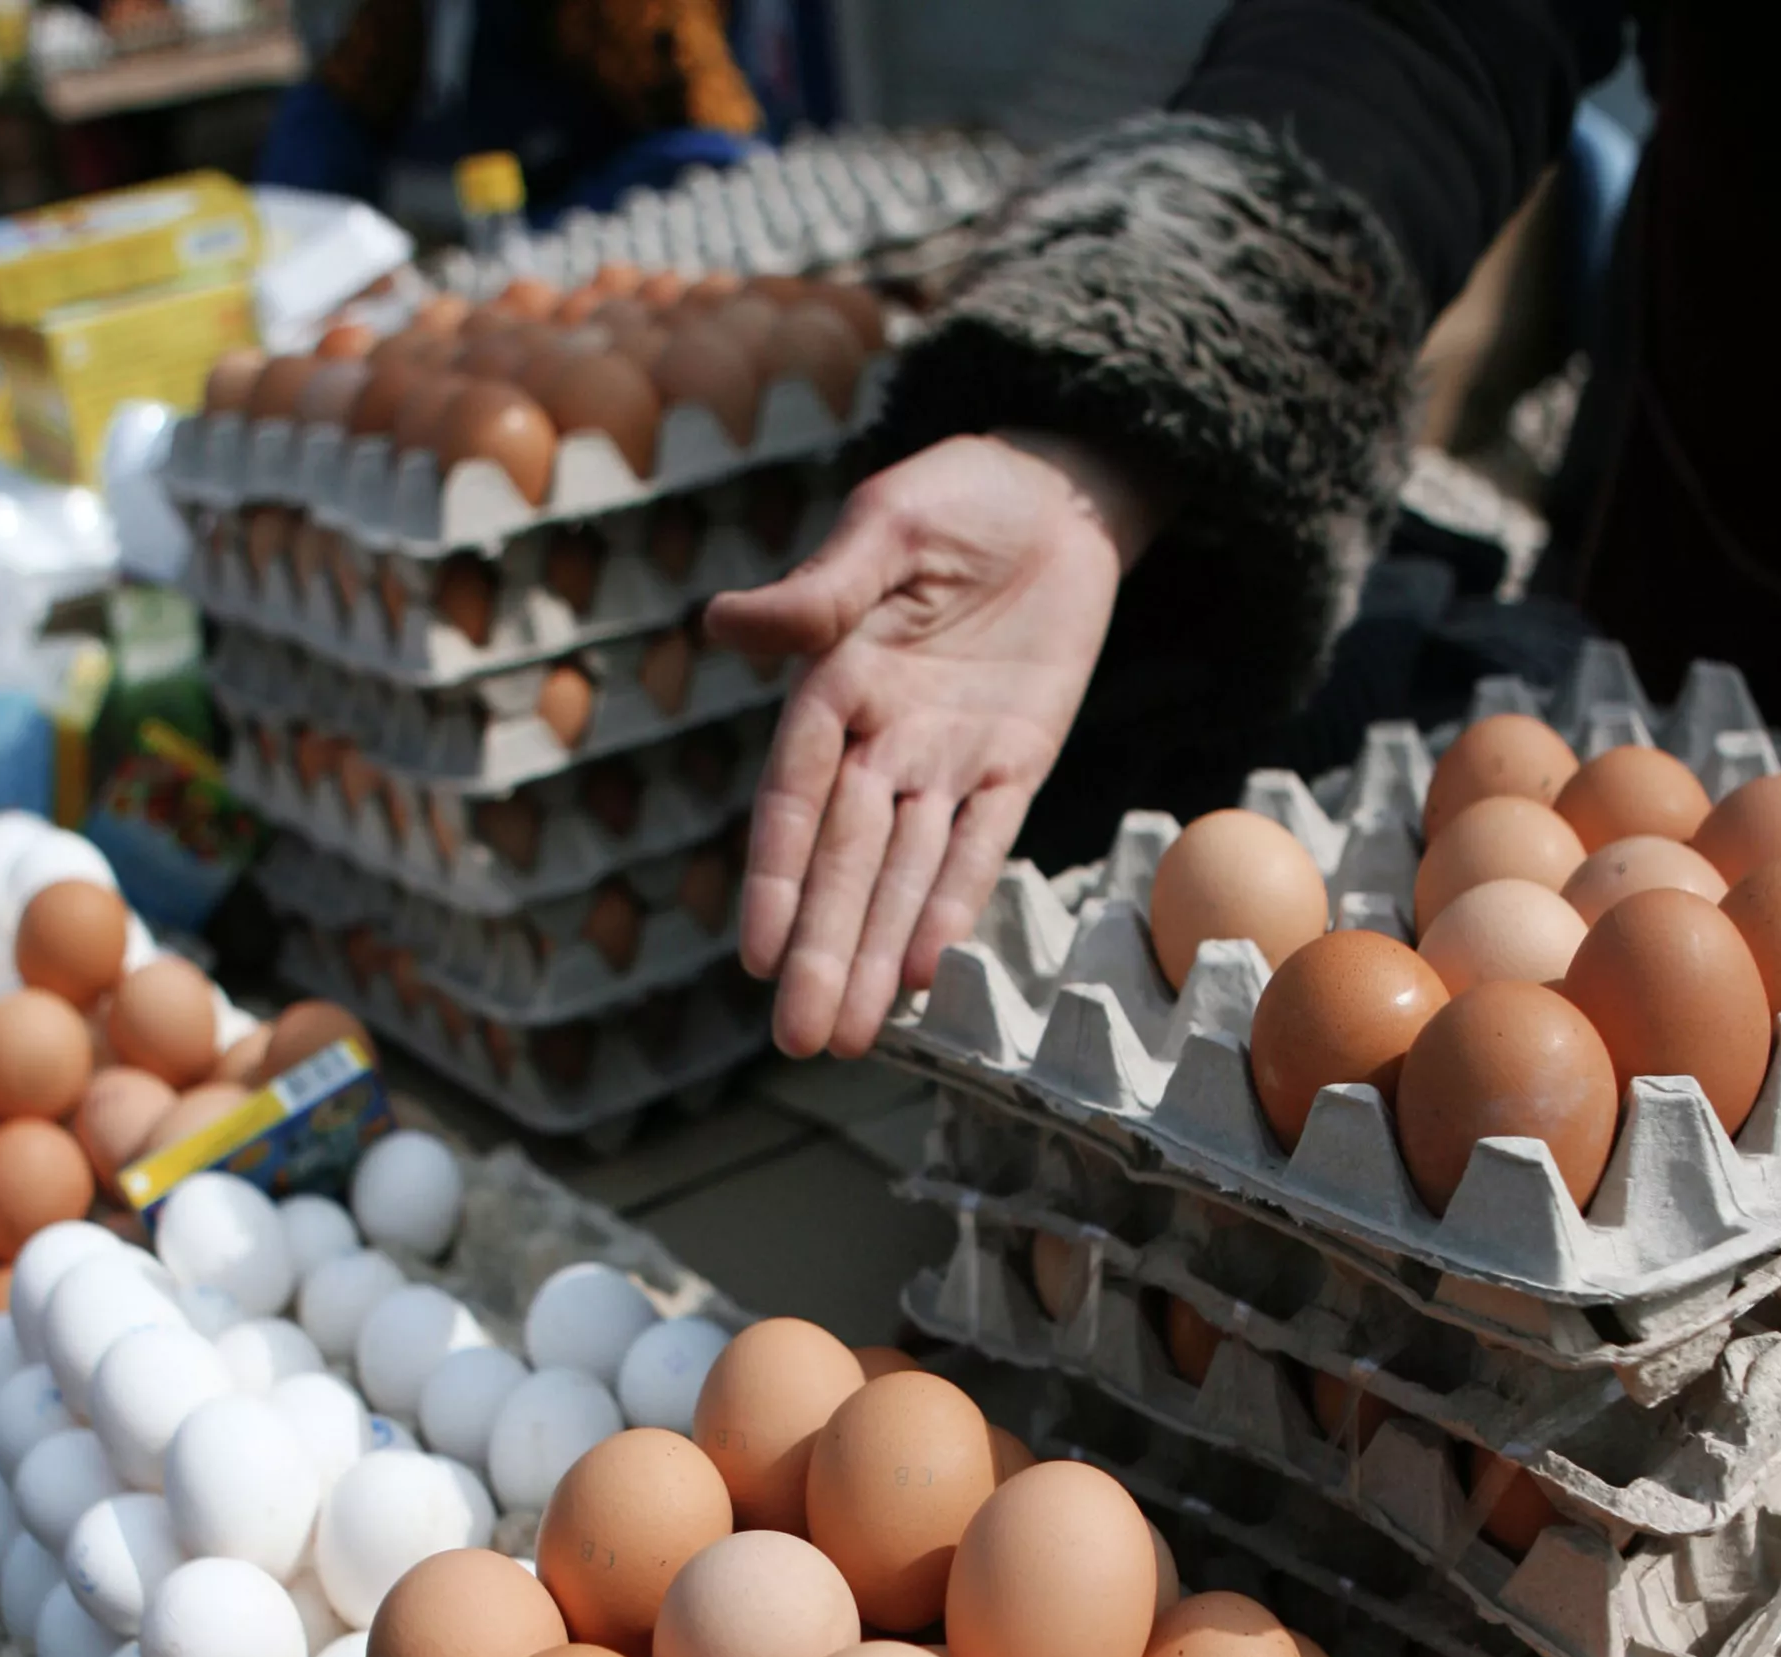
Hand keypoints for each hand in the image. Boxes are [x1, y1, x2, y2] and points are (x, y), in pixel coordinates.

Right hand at [706, 430, 1159, 1058]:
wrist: (1058, 493)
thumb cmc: (957, 497)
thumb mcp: (887, 524)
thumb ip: (821, 589)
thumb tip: (722, 625)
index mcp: (833, 685)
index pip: (794, 798)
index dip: (775, 877)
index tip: (752, 954)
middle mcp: (883, 739)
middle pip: (847, 862)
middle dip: (822, 951)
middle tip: (799, 1040)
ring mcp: (950, 760)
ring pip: (908, 875)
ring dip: (875, 955)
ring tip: (846, 1039)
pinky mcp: (1017, 766)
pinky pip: (984, 846)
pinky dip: (956, 904)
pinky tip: (924, 972)